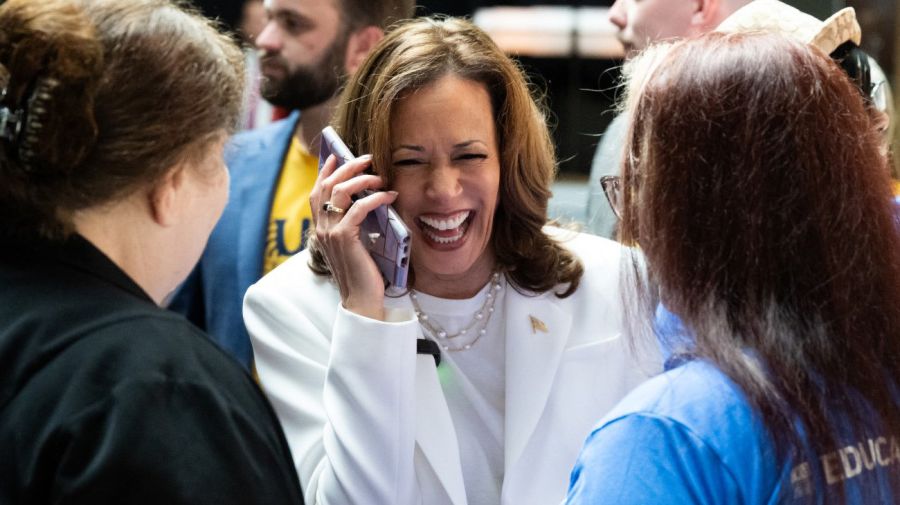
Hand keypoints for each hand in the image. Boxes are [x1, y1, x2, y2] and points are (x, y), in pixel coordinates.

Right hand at [311, 154, 398, 319]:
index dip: (326, 172)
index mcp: (321, 229)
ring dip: (361, 178)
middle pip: (327, 186)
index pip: (317, 193)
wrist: (361, 299)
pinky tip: (388, 196)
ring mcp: (330, 233)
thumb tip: (367, 200)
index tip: (337, 155)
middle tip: (367, 158)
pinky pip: (359, 208)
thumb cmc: (362, 273)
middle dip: (347, 167)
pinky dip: (375, 198)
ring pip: (340, 192)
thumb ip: (354, 224)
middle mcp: (321, 228)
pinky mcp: (344, 238)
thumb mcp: (355, 244)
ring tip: (379, 176)